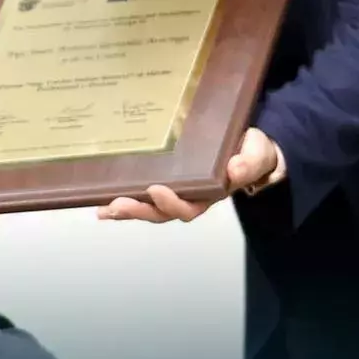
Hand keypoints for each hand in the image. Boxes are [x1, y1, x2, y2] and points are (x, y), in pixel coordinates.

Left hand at [98, 128, 281, 222]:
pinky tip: (101, 201)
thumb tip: (235, 170)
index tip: (156, 189)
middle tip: (117, 204)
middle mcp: (190, 197)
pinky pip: (142, 193)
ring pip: (148, 207)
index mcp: (211, 194)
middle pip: (161, 212)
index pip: (189, 207)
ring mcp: (176, 190)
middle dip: (139, 210)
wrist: (250, 146)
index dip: (172, 203)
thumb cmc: (252, 151)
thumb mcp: (257, 153)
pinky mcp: (164, 179)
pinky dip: (123, 198)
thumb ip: (250, 162)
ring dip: (126, 210)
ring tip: (104, 209)